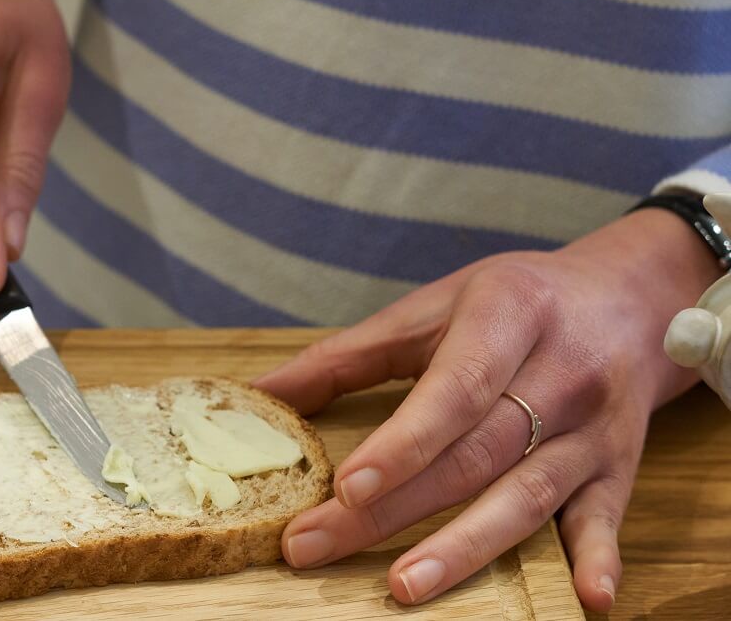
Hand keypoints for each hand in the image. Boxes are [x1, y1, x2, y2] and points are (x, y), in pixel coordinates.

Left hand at [255, 208, 720, 612]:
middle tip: (315, 545)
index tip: (345, 487)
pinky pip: (606, 517)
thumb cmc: (512, 303)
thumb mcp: (432, 307)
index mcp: (509, 315)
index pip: (453, 389)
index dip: (402, 443)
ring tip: (403, 586)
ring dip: (465, 547)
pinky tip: (590, 600)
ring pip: (526, 495)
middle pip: (472, 454)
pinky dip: (598, 558)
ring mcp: (594, 426)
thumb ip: (346, 355)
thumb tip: (261, 392)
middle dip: (391, 508)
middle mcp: (560, 372)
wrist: (627, 299)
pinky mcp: (618, 466)